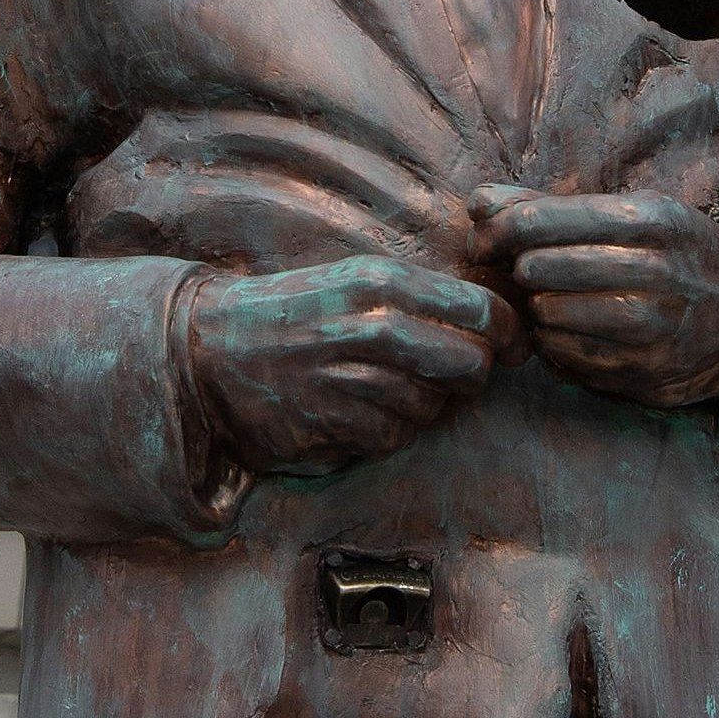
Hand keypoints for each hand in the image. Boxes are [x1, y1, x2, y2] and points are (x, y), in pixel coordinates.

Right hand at [184, 256, 506, 477]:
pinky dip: (380, 431)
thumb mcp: (356, 279)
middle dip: (469, 376)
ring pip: (431, 408)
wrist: (208, 348)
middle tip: (447, 375)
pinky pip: (389, 438)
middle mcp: (370, 327)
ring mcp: (350, 379)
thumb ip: (424, 297)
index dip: (508, 335)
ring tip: (376, 386)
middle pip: (470, 365)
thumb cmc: (295, 312)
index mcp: (382, 282)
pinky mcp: (330, 424)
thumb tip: (500, 327)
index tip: (510, 348)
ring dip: (417, 406)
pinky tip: (350, 410)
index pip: (483, 312)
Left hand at [477, 190, 718, 410]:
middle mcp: (655, 273)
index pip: (542, 221)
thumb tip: (477, 203)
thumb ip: (549, 207)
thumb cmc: (676, 251)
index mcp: (650, 220)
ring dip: (539, 308)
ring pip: (548, 315)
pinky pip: (566, 355)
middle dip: (521, 270)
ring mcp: (652, 328)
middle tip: (525, 272)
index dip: (499, 231)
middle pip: (538, 269)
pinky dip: (558, 342)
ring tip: (557, 298)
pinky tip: (577, 329)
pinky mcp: (645, 373)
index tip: (485, 241)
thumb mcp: (632, 213)